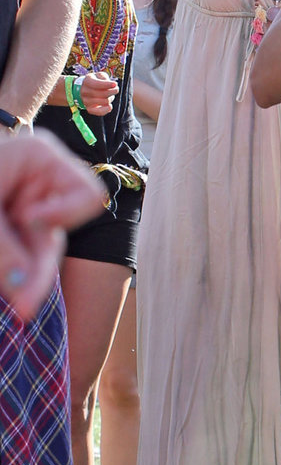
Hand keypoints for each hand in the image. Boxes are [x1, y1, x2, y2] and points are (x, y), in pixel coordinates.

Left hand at [0, 133, 105, 319]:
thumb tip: (25, 298)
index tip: (27, 219)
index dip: (64, 215)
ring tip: (5, 287)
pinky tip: (4, 276)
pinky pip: (26, 255)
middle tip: (19, 307)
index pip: (88, 194)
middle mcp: (42, 179)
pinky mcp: (15, 224)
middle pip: (63, 231)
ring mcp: (30, 201)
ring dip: (21, 270)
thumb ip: (4, 254)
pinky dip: (13, 269)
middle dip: (37, 264)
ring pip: (44, 250)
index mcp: (41, 157)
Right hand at [77, 71, 117, 114]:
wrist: (86, 89)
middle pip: (103, 94)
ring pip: (104, 102)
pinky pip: (100, 112)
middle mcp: (85, 91)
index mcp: (87, 81)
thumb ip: (105, 78)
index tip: (115, 84)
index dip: (107, 84)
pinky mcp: (89, 109)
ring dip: (110, 98)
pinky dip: (107, 109)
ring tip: (109, 95)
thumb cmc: (95, 81)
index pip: (97, 84)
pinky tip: (109, 105)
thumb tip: (113, 85)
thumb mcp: (99, 75)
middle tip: (116, 89)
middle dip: (113, 91)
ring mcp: (86, 101)